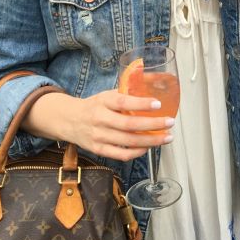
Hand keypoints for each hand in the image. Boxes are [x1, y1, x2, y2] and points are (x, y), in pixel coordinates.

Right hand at [27, 90, 173, 163]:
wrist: (69, 120)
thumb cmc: (94, 106)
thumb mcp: (107, 94)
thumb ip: (127, 93)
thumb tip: (154, 84)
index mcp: (104, 101)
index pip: (124, 102)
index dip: (142, 104)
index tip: (158, 104)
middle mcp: (100, 119)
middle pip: (129, 125)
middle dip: (153, 125)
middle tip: (170, 123)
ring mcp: (99, 136)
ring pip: (128, 142)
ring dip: (151, 141)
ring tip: (166, 137)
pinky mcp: (99, 150)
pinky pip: (121, 154)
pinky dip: (138, 152)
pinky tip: (149, 147)